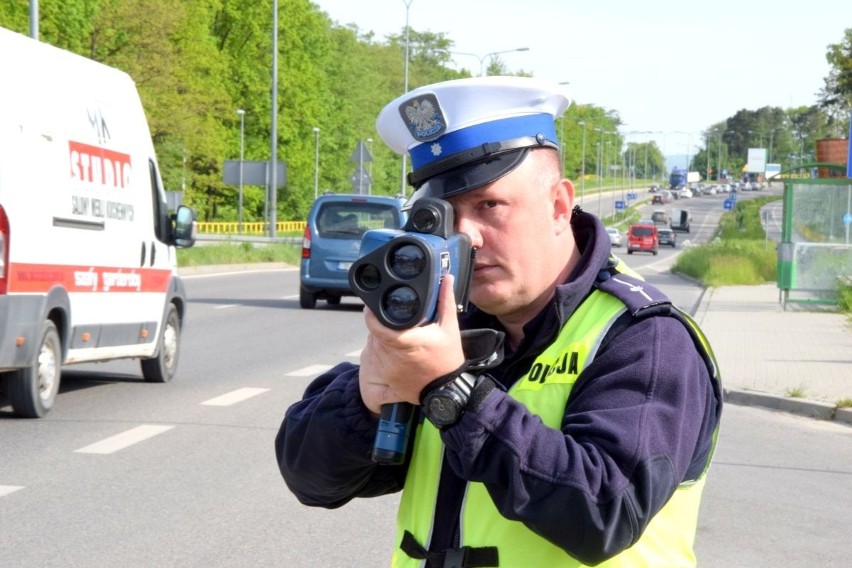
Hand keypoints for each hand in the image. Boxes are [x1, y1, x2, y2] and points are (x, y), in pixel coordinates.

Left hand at [358, 275, 465, 414]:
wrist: (446, 391)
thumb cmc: (447, 360)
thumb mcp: (450, 328)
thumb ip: (445, 302)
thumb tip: (446, 279)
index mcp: (407, 340)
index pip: (376, 325)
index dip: (370, 314)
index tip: (372, 306)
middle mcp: (393, 354)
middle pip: (374, 332)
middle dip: (379, 323)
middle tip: (390, 318)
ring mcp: (388, 367)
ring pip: (375, 344)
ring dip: (381, 337)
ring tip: (397, 334)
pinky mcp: (387, 376)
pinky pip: (378, 358)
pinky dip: (383, 351)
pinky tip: (397, 350)